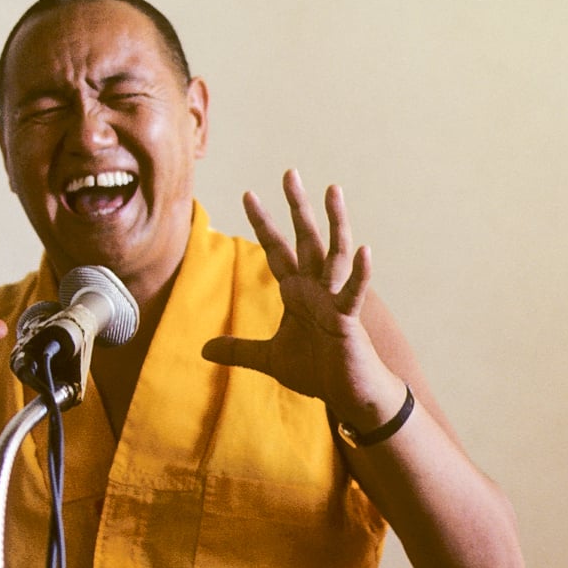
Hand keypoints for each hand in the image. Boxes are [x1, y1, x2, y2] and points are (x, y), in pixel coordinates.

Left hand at [202, 170, 395, 422]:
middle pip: (305, 239)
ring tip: (333, 189)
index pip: (277, 250)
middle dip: (296, 207)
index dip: (263, 223)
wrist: (348, 395)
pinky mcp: (348, 321)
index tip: (248, 194)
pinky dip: (359, 273)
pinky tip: (364, 250)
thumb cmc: (317, 372)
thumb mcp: (270, 359)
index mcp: (297, 293)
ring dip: (335, 222)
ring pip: (334, 253)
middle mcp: (316, 288)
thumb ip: (239, 350)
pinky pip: (354, 293)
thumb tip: (203, 349)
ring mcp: (334, 301)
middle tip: (289, 172)